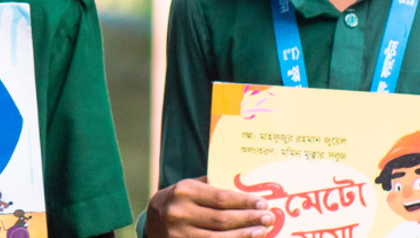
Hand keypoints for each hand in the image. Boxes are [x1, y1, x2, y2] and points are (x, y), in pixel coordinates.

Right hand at [143, 178, 273, 237]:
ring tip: (262, 231)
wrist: (151, 220)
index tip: (263, 203)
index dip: (245, 202)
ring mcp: (179, 233)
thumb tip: (248, 193)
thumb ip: (212, 188)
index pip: (221, 198)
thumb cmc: (178, 200)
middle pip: (223, 219)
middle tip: (268, 217)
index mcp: (184, 191)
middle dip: (249, 218)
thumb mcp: (189, 187)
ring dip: (244, 235)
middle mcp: (179, 212)